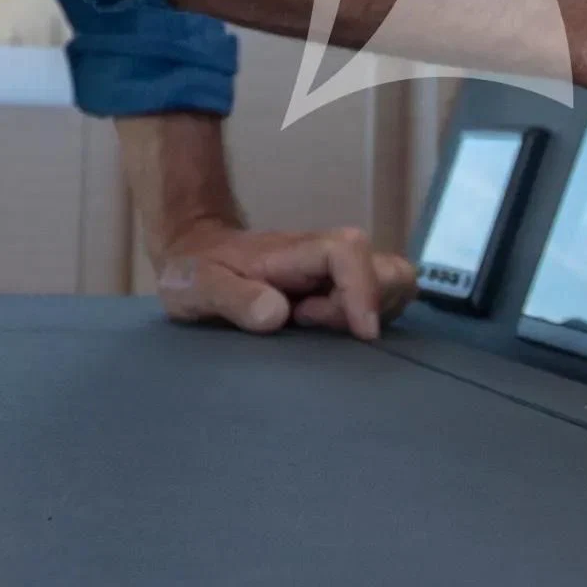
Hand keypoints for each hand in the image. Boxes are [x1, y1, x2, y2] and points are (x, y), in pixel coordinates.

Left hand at [156, 218, 420, 340]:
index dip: (363, 290)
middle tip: (318, 327)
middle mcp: (323, 257)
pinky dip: (368, 320)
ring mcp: (334, 272)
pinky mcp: (338, 288)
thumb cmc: (195, 271)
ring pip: (392, 282)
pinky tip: (324, 334)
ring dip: (374, 314)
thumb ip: (233, 298)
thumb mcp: (198, 287)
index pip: (346, 252)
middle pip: (388, 268)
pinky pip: (380, 299)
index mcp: (293, 253)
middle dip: (371, 307)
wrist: (194, 251)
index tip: (362, 333)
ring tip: (319, 331)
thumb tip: (278, 314)